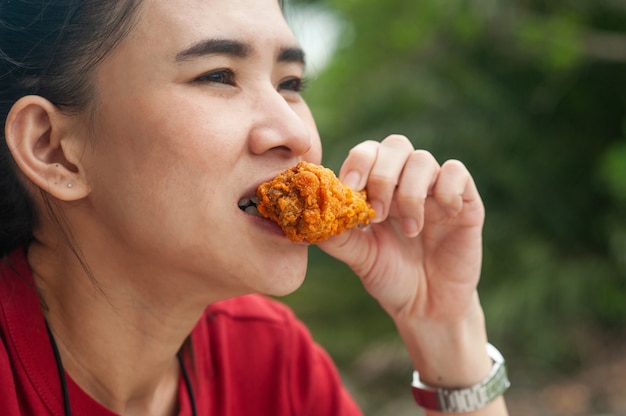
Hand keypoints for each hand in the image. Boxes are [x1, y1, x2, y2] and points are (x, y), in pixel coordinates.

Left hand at [318, 135, 484, 323]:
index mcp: (379, 188)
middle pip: (395, 145)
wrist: (427, 307)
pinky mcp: (464, 202)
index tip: (350, 189)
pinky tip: (441, 215)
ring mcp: (435, 190)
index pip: (367, 153)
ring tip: (409, 230)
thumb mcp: (360, 257)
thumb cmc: (390, 277)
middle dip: (382, 175)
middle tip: (377, 213)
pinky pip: (456, 172)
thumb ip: (338, 235)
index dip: (358, 163)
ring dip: (410, 193)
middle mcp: (406, 182)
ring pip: (423, 159)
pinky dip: (446, 188)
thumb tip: (311, 217)